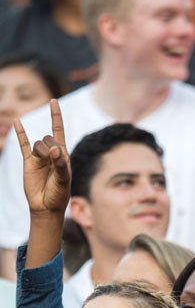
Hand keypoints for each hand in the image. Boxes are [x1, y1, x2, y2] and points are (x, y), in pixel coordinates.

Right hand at [15, 99, 70, 216]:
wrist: (46, 206)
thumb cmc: (59, 194)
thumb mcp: (64, 179)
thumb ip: (61, 164)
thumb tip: (55, 148)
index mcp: (63, 155)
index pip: (59, 131)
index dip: (56, 116)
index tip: (54, 101)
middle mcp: (51, 153)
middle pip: (48, 138)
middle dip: (50, 147)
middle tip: (52, 160)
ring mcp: (39, 157)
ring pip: (37, 143)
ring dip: (41, 151)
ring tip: (44, 164)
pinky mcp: (28, 162)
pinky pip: (22, 144)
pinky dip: (20, 133)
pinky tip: (17, 122)